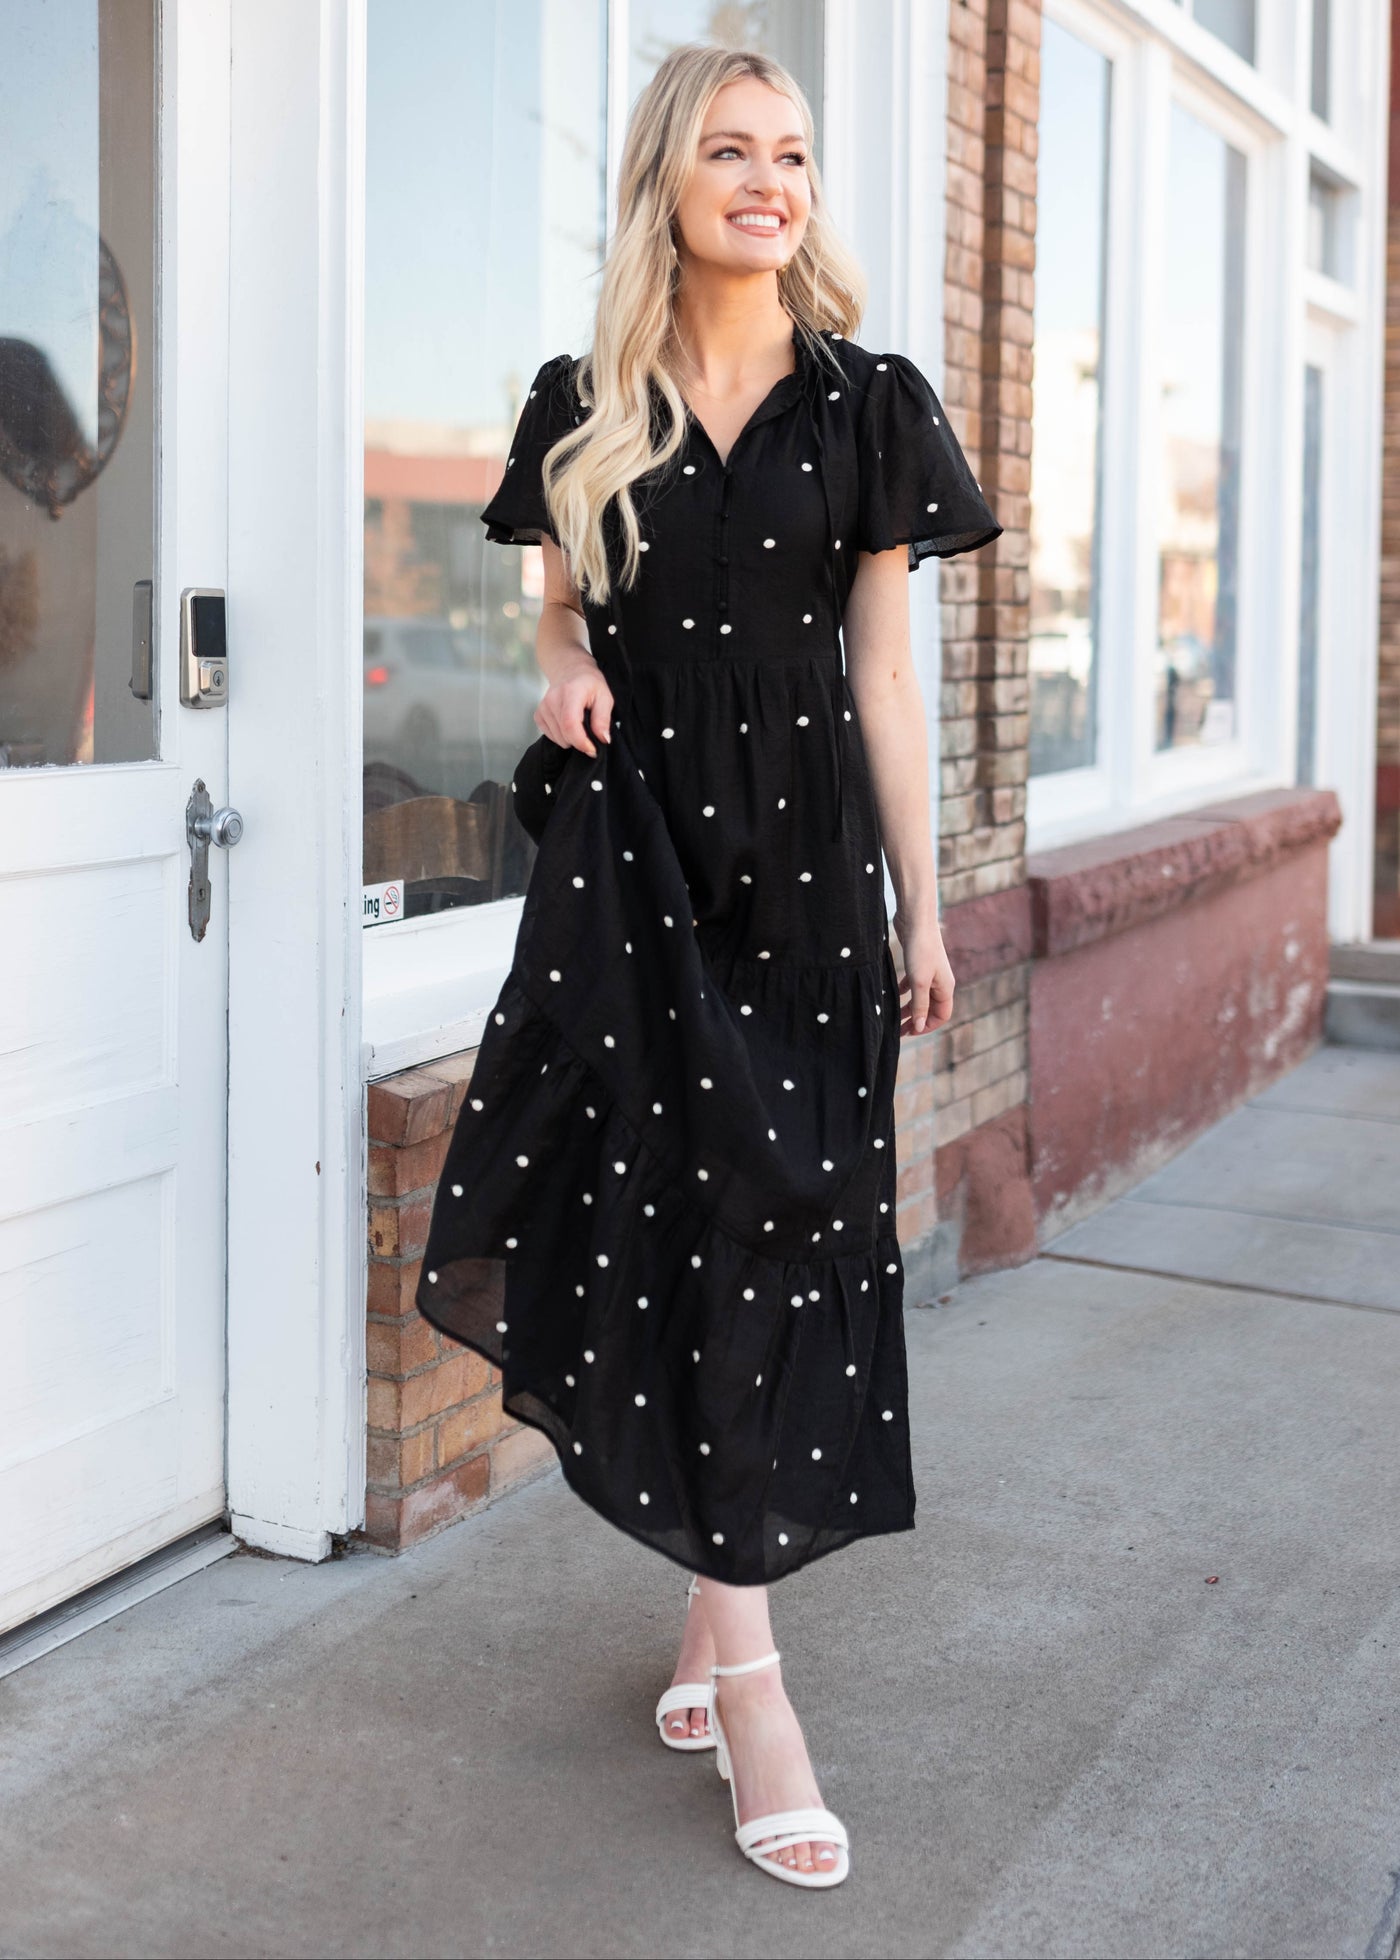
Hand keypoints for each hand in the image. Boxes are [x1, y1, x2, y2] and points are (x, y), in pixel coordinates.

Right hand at [535, 654, 613, 757]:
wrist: (570, 670)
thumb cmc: (589, 683)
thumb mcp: (605, 697)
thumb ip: (603, 719)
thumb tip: (603, 739)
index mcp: (571, 693)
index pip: (570, 724)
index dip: (582, 742)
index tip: (593, 749)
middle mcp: (553, 700)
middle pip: (564, 735)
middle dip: (580, 741)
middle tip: (590, 733)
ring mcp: (543, 707)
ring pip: (558, 738)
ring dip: (571, 738)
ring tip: (579, 723)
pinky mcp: (538, 714)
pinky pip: (550, 736)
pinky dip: (561, 736)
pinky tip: (568, 724)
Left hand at [893, 903, 953, 1035]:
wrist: (916, 919)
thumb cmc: (920, 949)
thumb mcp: (919, 982)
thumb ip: (920, 1005)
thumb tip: (920, 1027)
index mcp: (946, 988)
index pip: (941, 1016)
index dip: (927, 1026)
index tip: (909, 1032)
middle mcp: (940, 981)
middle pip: (931, 1008)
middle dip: (916, 1019)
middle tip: (898, 1029)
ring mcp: (930, 972)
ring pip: (920, 997)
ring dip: (909, 1007)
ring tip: (894, 1015)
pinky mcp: (919, 963)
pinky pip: (913, 984)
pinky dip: (904, 991)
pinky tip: (894, 993)